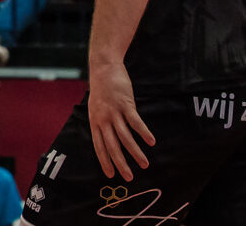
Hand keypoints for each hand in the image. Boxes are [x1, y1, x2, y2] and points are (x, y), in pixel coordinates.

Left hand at [87, 60, 153, 179]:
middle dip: (120, 163)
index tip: (110, 174)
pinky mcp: (125, 104)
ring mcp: (114, 112)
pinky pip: (135, 122)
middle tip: (128, 178)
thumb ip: (101, 121)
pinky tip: (151, 142)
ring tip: (144, 164)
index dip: (104, 161)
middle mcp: (103, 119)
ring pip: (125, 137)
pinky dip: (143, 133)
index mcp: (94, 121)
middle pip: (112, 145)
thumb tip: (108, 136)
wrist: (103, 67)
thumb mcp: (95, 106)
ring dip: (135, 152)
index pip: (98, 146)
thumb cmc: (101, 88)